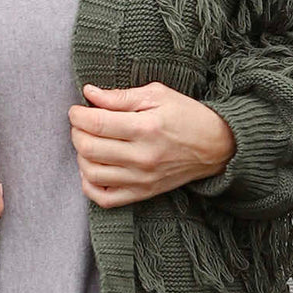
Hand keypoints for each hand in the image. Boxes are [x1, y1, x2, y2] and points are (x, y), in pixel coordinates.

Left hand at [68, 81, 235, 208]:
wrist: (216, 146)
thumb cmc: (186, 116)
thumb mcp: (157, 95)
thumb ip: (120, 96)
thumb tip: (89, 93)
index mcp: (146, 128)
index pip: (96, 123)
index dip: (78, 115)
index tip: (77, 109)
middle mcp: (142, 157)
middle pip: (89, 148)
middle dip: (76, 132)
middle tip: (81, 123)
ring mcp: (142, 179)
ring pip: (91, 174)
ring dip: (80, 156)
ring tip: (88, 143)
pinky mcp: (143, 193)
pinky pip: (104, 199)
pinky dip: (89, 185)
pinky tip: (92, 169)